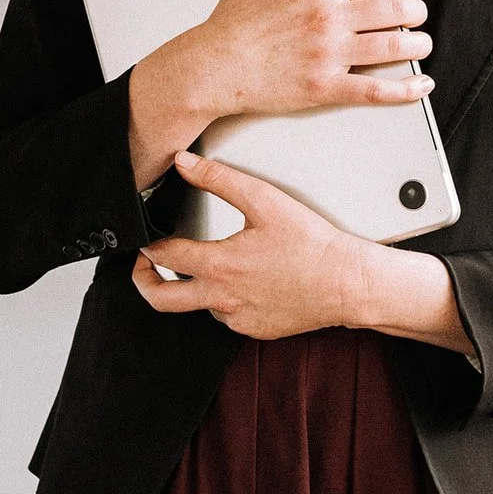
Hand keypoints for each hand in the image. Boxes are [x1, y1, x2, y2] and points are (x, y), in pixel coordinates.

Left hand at [131, 151, 473, 353]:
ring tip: (202, 262)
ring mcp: (238, 318)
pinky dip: (223, 298)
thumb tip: (183, 163)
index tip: (144, 236)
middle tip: (144, 265)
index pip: (162, 256)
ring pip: (198, 305)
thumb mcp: (264, 200)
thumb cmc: (312, 243)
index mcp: (219, 265)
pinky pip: (226, 316)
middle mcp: (222, 298)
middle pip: (161, 299)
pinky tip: (241, 278)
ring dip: (193, 286)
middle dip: (144, 281)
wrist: (348, 282)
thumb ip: (219, 179)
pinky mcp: (254, 330)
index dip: (146, 243)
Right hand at [132, 0, 431, 146]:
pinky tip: (419, 85)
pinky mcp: (326, 87)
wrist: (213, 67)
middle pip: (393, 8)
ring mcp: (329, 55)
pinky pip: (375, 90)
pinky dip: (404, 89)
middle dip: (414, 9)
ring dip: (417, 44)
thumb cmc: (231, 24)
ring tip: (421, 43)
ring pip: (392, 46)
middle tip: (416, 12)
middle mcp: (327, 19)